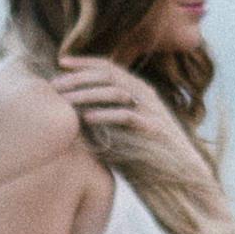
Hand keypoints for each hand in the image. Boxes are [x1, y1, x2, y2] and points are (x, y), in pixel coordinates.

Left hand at [50, 61, 206, 193]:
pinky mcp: (154, 129)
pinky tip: (86, 118)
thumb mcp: (122, 126)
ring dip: (87, 94)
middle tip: (55, 85)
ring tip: (65, 100)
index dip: (84, 61)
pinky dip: (105, 115)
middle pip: (108, 75)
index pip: (108, 66)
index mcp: (138, 88)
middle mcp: (146, 94)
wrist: (179, 172)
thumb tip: (71, 106)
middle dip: (79, 77)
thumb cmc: (145, 150)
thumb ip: (105, 112)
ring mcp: (152, 110)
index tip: (59, 62)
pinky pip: (126, 116)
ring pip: (116, 91)